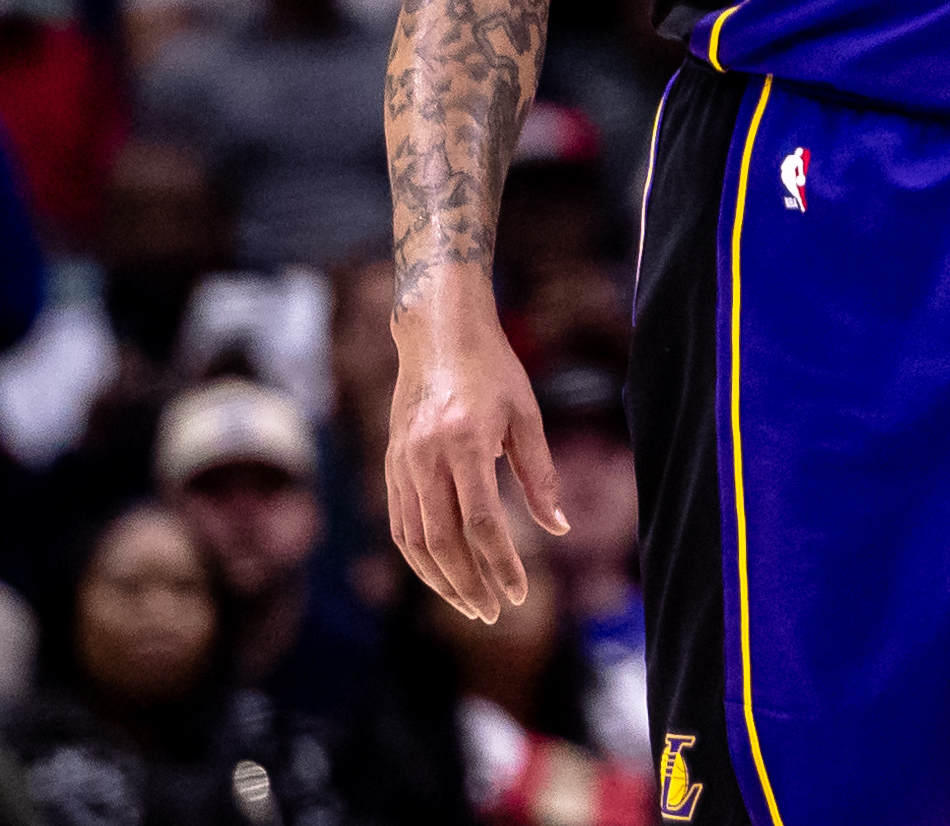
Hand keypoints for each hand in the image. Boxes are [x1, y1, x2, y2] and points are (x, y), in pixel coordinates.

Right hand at [386, 273, 567, 621]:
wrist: (438, 334)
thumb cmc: (493, 371)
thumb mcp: (527, 415)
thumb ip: (540, 475)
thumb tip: (559, 528)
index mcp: (465, 441)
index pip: (481, 521)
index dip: (501, 564)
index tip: (519, 594)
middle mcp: (426, 456)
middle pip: (443, 540)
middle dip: (470, 584)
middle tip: (493, 614)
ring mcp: (402, 462)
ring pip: (415, 540)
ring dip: (442, 580)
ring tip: (470, 605)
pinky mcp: (391, 465)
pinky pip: (400, 524)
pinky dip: (419, 558)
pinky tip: (441, 576)